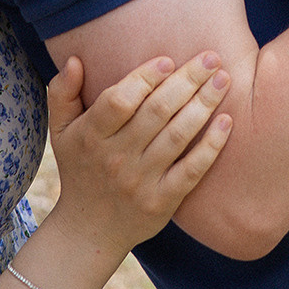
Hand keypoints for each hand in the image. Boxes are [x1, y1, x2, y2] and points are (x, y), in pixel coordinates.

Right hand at [48, 53, 231, 253]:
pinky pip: (192, 169)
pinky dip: (212, 145)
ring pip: (178, 135)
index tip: (168, 60)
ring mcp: (141, 181)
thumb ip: (62, 92)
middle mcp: (116, 158)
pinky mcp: (163, 201)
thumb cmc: (80, 168)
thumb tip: (74, 59)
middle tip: (212, 57)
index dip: (145, 78)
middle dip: (187, 80)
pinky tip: (227, 121)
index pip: (119, 100)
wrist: (89, 230)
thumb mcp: (60, 131)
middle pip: (156, 112)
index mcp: (92, 136)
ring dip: (204, 104)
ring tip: (223, 79)